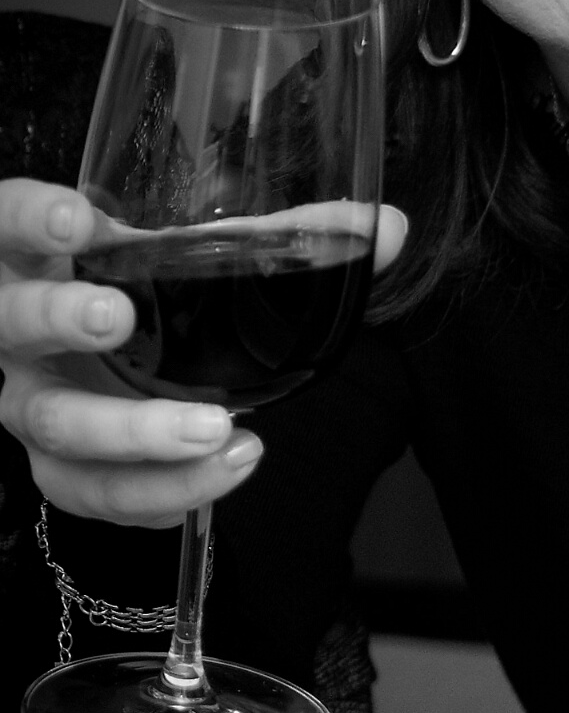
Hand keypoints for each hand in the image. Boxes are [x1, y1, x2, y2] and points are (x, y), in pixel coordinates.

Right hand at [0, 182, 407, 527]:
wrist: (119, 357)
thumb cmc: (154, 290)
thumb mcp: (203, 253)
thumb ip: (288, 239)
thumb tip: (386, 228)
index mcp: (43, 254)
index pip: (7, 221)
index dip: (30, 218)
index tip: (80, 218)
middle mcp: (20, 328)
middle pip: (9, 325)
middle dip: (56, 319)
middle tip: (114, 317)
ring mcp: (30, 398)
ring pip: (47, 423)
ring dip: (125, 431)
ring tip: (210, 427)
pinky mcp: (54, 463)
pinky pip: (85, 492)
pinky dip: (150, 494)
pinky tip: (212, 483)